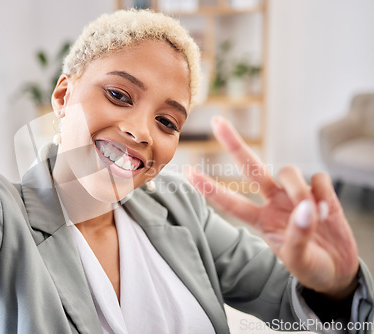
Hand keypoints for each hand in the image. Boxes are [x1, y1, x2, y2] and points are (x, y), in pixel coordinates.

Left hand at [186, 116, 358, 298]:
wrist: (339, 270)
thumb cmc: (311, 266)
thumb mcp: (299, 260)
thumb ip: (298, 235)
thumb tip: (305, 207)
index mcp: (261, 219)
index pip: (229, 201)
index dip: (208, 188)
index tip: (187, 172)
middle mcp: (274, 201)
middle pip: (251, 168)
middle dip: (234, 144)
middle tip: (216, 121)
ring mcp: (295, 194)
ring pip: (288, 171)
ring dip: (300, 190)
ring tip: (317, 215)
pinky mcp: (319, 190)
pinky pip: (318, 178)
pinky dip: (324, 193)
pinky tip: (329, 212)